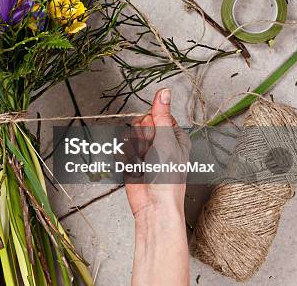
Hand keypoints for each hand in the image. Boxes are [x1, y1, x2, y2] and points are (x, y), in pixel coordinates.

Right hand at [125, 88, 190, 285]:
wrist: (153, 204)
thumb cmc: (168, 177)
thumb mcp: (166, 140)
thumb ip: (161, 115)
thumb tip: (164, 92)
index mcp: (174, 136)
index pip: (157, 115)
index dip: (152, 121)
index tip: (155, 131)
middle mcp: (160, 142)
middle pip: (141, 124)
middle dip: (141, 136)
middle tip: (149, 150)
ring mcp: (145, 152)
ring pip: (130, 136)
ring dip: (133, 148)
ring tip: (143, 162)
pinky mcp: (131, 161)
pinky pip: (122, 149)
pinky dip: (126, 158)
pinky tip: (135, 168)